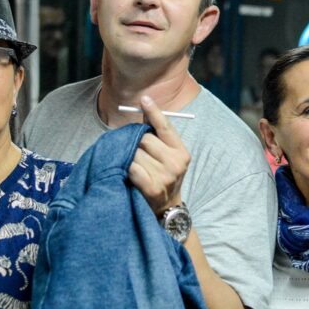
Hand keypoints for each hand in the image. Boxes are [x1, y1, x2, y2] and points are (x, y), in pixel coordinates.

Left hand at [128, 96, 189, 216]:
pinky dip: (126, 168)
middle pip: (145, 139)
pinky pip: (132, 168)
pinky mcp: (152, 188)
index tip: (144, 98)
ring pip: (135, 153)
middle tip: (134, 151)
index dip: (154, 112)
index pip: (166, 127)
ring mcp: (165, 177)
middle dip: (136, 142)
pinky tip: (128, 173)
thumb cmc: (162, 177)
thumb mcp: (166, 156)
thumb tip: (144, 109)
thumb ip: (156, 134)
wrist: (165, 209)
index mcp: (181, 152)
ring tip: (132, 165)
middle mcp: (176, 163)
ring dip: (129, 157)